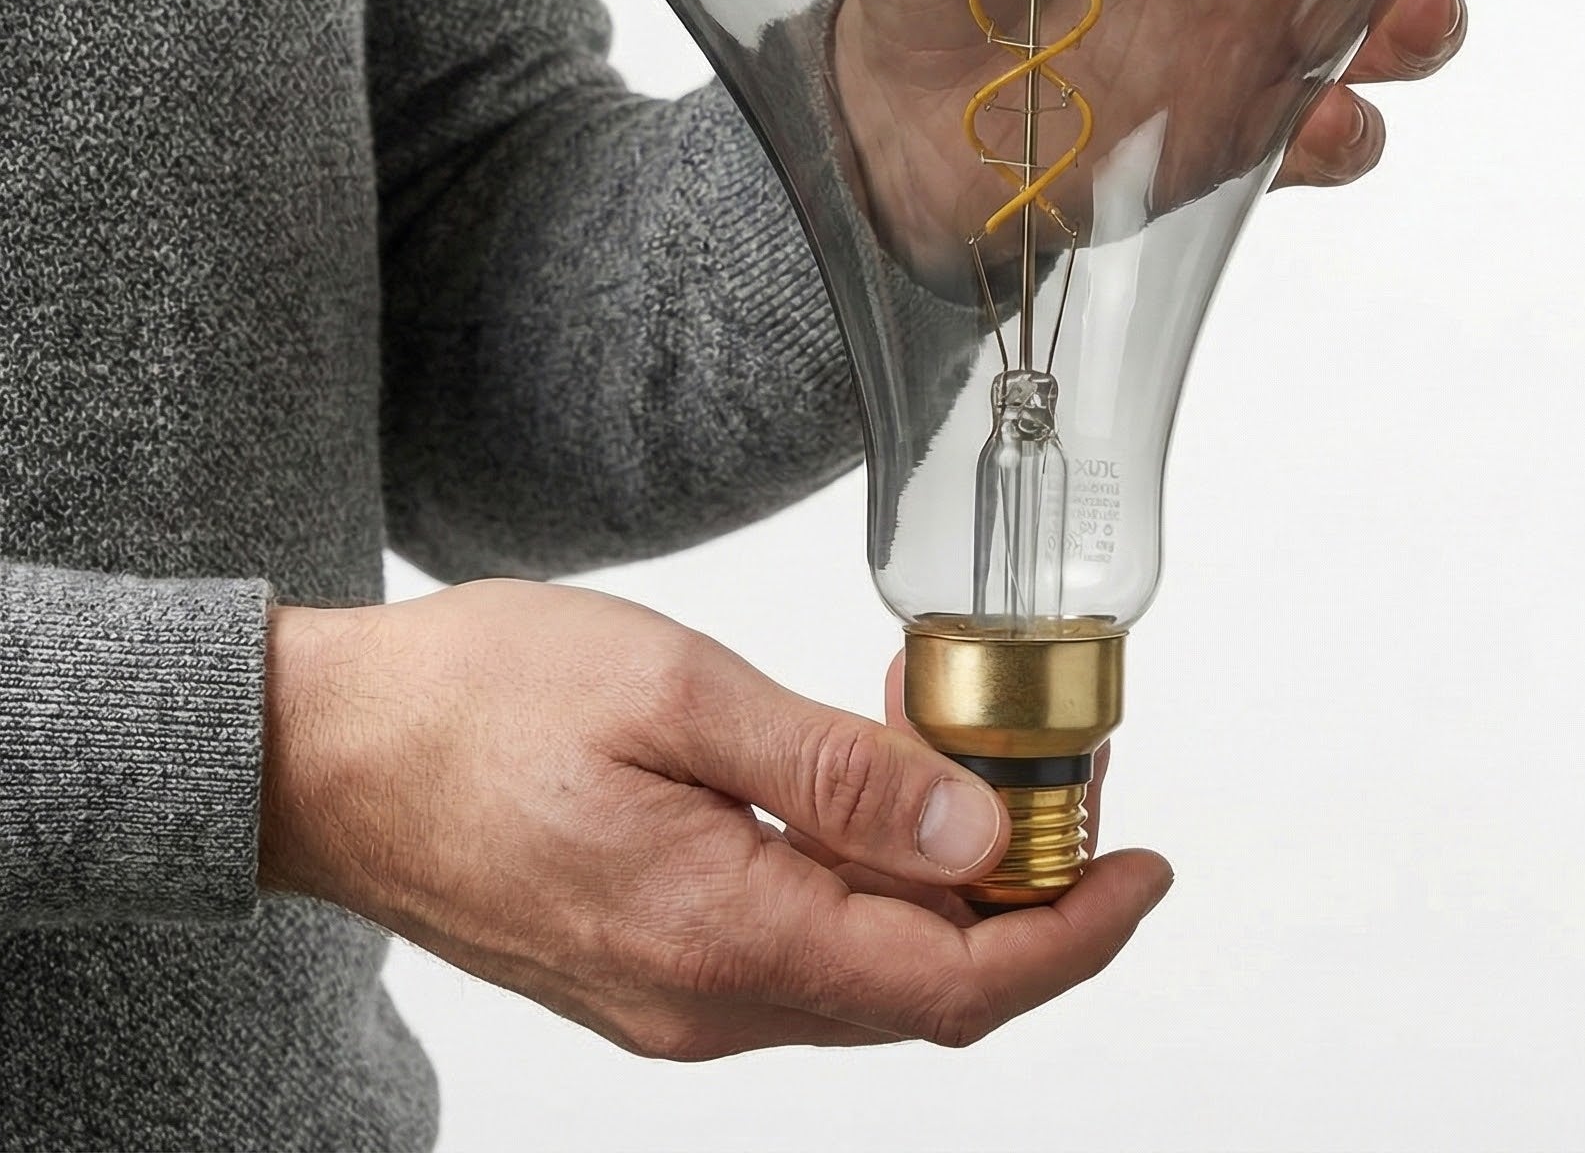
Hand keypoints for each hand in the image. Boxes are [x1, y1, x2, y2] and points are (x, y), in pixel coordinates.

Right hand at [260, 581, 1171, 1057]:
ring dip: (944, 883)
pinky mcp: (649, 965)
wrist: (328, 753)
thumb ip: (835, 774)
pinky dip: (868, 878)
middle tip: (1067, 782)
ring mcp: (673, 998)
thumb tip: (970, 828)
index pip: (954, 984)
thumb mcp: (677, 694)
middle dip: (1024, 899)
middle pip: (923, 987)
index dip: (1071, 934)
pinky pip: (800, 948)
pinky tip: (869, 782)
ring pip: (865, 970)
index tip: (1145, 867)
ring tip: (971, 756)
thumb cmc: (479, 701)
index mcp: (724, 939)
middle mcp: (706, 1003)